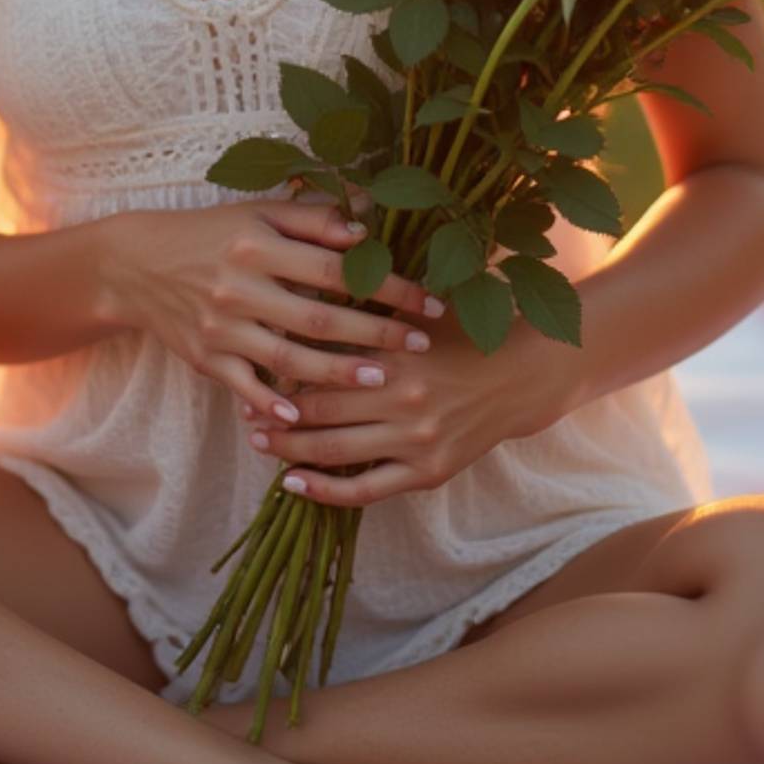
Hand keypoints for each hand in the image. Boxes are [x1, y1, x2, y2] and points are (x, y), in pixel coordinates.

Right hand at [101, 181, 441, 422]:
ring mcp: (221, 327)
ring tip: (379, 379)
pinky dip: (273, 403)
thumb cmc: (208, 234)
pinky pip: (246, 386)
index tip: (427, 302)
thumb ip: (313, 218)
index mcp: (258, 245)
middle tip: (419, 346)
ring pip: (288, 358)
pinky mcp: (205, 358)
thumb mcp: (256, 214)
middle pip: (319, 317)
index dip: (386, 285)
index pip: (336, 268)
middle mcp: (240, 287)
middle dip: (375, 334)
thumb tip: (368, 222)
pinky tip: (304, 416)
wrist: (135, 266)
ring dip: (337, 373)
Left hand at [236, 269, 567, 507]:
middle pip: (320, 411)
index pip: (322, 364)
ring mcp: (416, 440)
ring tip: (261, 443)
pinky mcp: (428, 473)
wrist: (519, 377)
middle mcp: (404, 398)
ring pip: (335, 453)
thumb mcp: (417, 308)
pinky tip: (295, 484)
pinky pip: (365, 491)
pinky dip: (325, 491)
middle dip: (276, 414)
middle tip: (244, 412)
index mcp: (396, 352)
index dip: (280, 371)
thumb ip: (370, 297)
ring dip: (290, 451)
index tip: (253, 367)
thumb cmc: (457, 335)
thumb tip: (312, 272)